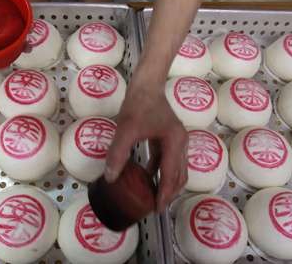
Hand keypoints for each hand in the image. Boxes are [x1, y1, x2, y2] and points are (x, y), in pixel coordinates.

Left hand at [104, 77, 187, 211]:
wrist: (146, 83)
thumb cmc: (138, 103)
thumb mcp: (125, 129)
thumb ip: (118, 153)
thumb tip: (110, 177)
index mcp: (175, 143)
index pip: (171, 175)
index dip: (164, 194)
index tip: (157, 209)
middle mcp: (181, 143)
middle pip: (180, 175)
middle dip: (169, 193)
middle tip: (155, 207)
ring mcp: (177, 140)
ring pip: (176, 169)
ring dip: (166, 183)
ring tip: (152, 196)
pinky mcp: (170, 137)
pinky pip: (168, 159)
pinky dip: (160, 171)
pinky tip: (147, 176)